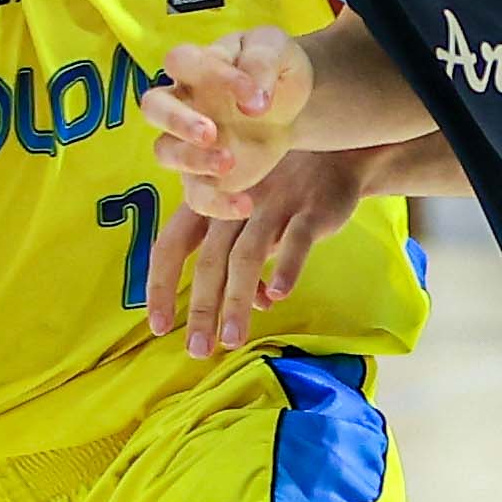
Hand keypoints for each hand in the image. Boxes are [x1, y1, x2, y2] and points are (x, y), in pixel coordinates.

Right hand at [143, 27, 313, 219]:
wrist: (291, 106)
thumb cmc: (274, 69)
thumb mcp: (276, 50)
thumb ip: (262, 62)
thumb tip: (254, 99)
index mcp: (197, 64)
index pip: (183, 62)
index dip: (211, 75)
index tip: (254, 96)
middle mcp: (183, 102)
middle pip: (154, 107)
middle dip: (177, 121)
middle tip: (210, 133)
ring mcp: (188, 141)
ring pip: (165, 152)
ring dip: (191, 160)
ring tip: (228, 162)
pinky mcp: (204, 174)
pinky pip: (195, 194)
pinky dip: (216, 203)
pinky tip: (245, 204)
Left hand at [147, 144, 372, 355]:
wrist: (341, 150)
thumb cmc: (286, 187)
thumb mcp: (254, 215)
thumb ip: (243, 255)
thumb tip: (250, 304)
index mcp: (210, 202)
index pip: (171, 245)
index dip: (160, 285)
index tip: (160, 327)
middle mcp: (234, 202)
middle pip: (209, 260)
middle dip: (201, 308)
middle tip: (198, 350)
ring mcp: (273, 204)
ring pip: (247, 256)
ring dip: (237, 301)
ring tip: (233, 339)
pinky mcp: (311, 209)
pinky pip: (295, 241)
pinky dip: (285, 268)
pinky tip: (278, 297)